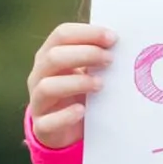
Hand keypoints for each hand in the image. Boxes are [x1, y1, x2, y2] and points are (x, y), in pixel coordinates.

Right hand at [28, 22, 115, 149]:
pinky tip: (82, 111)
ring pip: (47, 86)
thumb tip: (123, 44)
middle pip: (54, 57)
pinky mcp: (43, 126)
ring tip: (101, 85)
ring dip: (76, 83)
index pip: (61, 35)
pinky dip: (65, 115)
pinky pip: (48, 121)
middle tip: (110, 60)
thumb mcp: (86, 73)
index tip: (113, 38)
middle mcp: (39, 75)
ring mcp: (39, 101)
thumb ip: (97, 59)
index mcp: (49, 56)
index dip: (87, 33)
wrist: (65, 130)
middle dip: (85, 54)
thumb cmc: (81, 94)